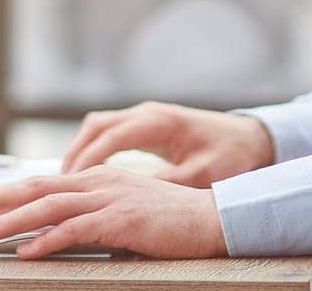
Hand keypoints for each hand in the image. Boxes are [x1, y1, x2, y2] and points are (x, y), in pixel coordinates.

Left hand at [0, 165, 226, 258]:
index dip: (9, 190)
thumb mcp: (126, 208)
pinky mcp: (121, 220)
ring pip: (49, 207)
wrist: (211, 219)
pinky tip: (26, 252)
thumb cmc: (171, 220)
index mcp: (98, 178)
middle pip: (38, 186)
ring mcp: (109, 199)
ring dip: (13, 221)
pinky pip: (75, 230)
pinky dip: (46, 241)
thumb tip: (62, 227)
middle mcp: (99, 182)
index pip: (44, 181)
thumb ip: (95, 212)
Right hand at [60, 100, 275, 186]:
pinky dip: (93, 148)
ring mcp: (146, 116)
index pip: (110, 137)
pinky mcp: (148, 125)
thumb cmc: (230, 157)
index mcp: (159, 122)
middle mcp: (147, 113)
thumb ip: (167, 185)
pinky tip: (88, 172)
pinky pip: (110, 131)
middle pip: (96, 125)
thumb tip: (131, 197)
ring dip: (81, 149)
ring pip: (99, 125)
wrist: (251, 138)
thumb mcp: (202, 176)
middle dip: (75, 153)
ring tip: (68, 180)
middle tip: (60, 184)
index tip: (69, 182)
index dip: (86, 160)